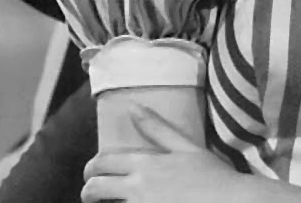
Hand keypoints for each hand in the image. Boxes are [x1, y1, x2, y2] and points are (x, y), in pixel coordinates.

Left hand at [83, 108, 217, 201]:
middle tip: (91, 193)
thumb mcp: (185, 147)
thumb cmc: (211, 175)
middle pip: (97, 187)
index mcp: (147, 164)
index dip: (92, 168)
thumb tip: (132, 107)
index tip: (91, 173)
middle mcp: (139, 187)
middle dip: (89, 190)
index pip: (105, 162)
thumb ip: (157, 128)